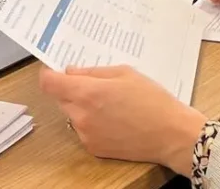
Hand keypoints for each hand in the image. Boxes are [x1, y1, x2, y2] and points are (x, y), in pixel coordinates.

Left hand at [39, 65, 206, 173]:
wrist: (171, 134)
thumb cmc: (154, 101)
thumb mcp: (125, 73)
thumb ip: (93, 72)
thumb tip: (70, 72)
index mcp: (88, 93)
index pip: (49, 83)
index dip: (49, 74)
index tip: (54, 70)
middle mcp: (81, 115)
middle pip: (60, 98)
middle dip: (71, 89)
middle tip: (95, 85)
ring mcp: (86, 134)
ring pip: (72, 113)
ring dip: (82, 106)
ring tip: (110, 104)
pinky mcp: (93, 148)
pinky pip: (83, 130)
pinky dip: (91, 122)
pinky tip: (114, 119)